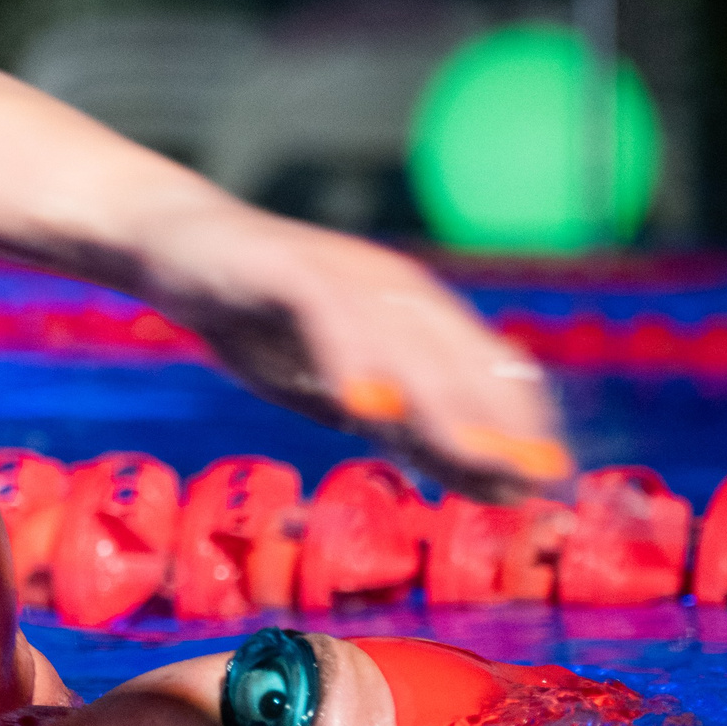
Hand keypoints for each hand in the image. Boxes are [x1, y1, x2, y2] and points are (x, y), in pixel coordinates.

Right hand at [156, 207, 568, 500]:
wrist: (177, 246)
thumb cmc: (257, 322)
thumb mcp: (334, 390)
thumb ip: (397, 426)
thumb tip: (473, 476)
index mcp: (414, 314)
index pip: (488, 368)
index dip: (522, 423)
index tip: (549, 479)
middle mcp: (393, 288)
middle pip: (461, 356)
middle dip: (500, 420)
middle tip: (531, 475)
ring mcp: (346, 274)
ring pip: (406, 339)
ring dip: (444, 400)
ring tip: (473, 452)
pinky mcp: (290, 267)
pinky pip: (330, 314)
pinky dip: (352, 359)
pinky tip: (366, 406)